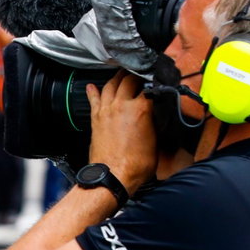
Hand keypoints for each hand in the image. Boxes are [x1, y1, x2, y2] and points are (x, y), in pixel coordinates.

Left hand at [85, 72, 155, 191]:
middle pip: (128, 80)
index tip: (157, 84)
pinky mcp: (96, 119)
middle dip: (135, 75)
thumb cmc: (135, 164)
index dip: (155, 84)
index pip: (150, 88)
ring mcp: (107, 110)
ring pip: (111, 85)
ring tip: (121, 74)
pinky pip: (94, 99)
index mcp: (141, 108)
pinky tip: (92, 86)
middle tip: (139, 74)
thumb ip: (155, 123)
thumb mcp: (156, 141)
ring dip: (117, 78)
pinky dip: (94, 91)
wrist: (113, 175)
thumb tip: (154, 116)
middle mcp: (122, 105)